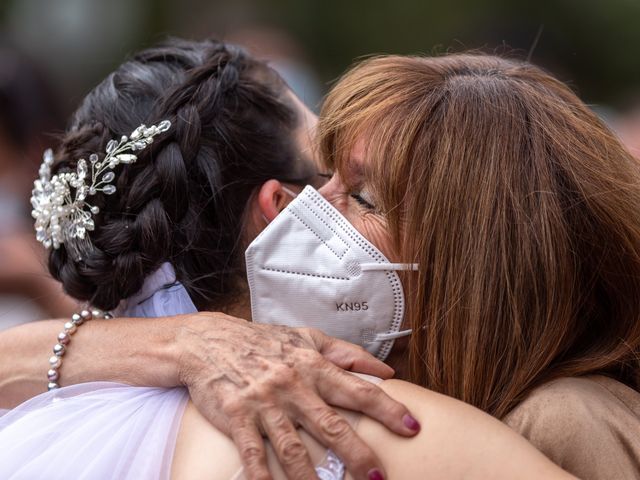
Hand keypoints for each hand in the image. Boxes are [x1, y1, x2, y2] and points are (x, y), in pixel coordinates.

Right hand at [177, 313, 420, 479]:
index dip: (386, 408)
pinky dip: (262, 476)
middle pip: (331, 425)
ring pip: (293, 446)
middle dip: (357, 454)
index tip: (411, 426)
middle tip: (379, 478)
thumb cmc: (263, 340)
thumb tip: (385, 370)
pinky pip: (252, 453)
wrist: (209, 340)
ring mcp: (264, 403)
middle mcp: (292, 385)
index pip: (357, 389)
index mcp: (312, 365)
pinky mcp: (237, 417)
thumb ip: (347, 353)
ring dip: (312, 477)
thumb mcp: (307, 337)